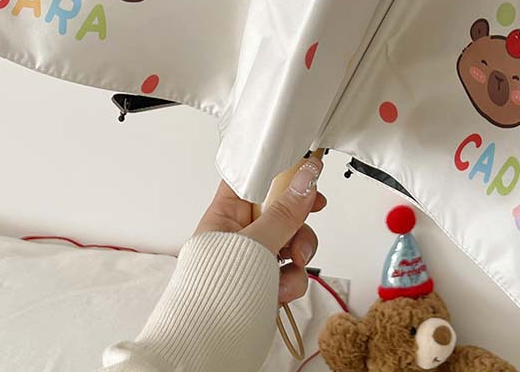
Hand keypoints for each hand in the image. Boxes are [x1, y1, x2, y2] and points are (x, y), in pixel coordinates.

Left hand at [194, 157, 325, 303]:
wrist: (207, 352)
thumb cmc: (212, 298)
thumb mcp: (255, 246)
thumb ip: (284, 213)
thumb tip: (305, 178)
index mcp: (224, 215)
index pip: (251, 178)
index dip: (278, 170)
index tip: (306, 168)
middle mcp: (238, 235)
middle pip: (279, 209)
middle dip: (298, 218)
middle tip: (313, 212)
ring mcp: (253, 260)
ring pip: (290, 240)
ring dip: (299, 252)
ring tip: (292, 265)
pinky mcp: (266, 283)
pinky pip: (290, 270)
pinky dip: (292, 280)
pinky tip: (280, 291)